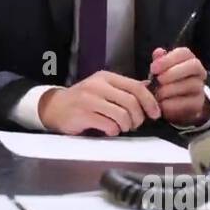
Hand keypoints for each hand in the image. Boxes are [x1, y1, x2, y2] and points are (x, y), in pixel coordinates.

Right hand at [38, 70, 161, 135]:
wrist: (54, 107)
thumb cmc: (82, 100)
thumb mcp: (103, 88)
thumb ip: (124, 89)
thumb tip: (148, 88)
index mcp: (105, 77)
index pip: (136, 86)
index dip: (150, 102)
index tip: (155, 114)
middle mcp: (97, 86)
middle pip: (131, 102)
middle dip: (138, 117)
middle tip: (135, 124)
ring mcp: (88, 100)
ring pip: (122, 115)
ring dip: (126, 125)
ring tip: (121, 127)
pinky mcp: (82, 115)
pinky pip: (109, 126)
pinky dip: (113, 131)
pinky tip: (108, 130)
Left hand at [150, 47, 209, 126]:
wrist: (175, 104)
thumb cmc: (166, 82)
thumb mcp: (160, 70)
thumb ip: (159, 61)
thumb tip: (158, 52)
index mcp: (188, 59)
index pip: (184, 52)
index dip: (168, 59)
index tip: (153, 68)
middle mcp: (199, 72)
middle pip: (193, 66)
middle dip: (173, 73)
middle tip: (158, 80)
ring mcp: (200, 88)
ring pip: (192, 84)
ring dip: (171, 89)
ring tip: (157, 93)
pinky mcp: (198, 104)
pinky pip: (188, 102)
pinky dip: (172, 104)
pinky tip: (161, 104)